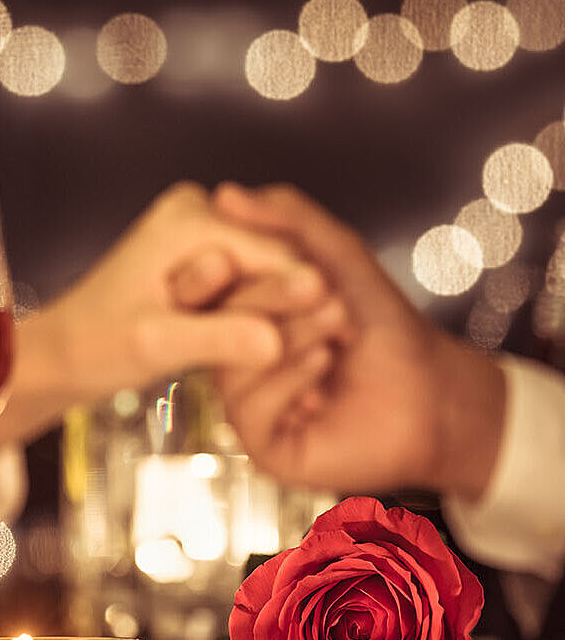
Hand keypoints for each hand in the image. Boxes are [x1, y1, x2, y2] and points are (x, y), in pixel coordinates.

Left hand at [0, 181, 348, 452]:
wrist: (64, 353)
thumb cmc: (96, 347)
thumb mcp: (157, 345)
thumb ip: (219, 339)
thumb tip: (279, 343)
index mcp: (187, 218)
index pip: (272, 253)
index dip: (307, 294)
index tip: (346, 331)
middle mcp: (197, 212)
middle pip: (274, 259)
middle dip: (293, 304)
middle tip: (336, 343)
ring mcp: (199, 232)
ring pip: (265, 273)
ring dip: (279, 313)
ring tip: (310, 351)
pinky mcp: (201, 257)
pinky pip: (248, 284)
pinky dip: (259, 315)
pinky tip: (278, 346)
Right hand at [211, 183, 505, 499]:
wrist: (432, 387)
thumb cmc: (384, 326)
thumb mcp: (336, 256)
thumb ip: (286, 220)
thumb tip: (224, 194)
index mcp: (242, 320)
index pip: (208, 288)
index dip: (234, 267)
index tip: (279, 256)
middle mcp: (236, 361)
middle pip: (217, 323)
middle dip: (274, 296)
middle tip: (324, 289)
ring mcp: (248, 405)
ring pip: (232, 364)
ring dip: (291, 333)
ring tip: (338, 325)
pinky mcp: (265, 445)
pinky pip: (249, 409)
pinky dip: (288, 378)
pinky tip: (324, 363)